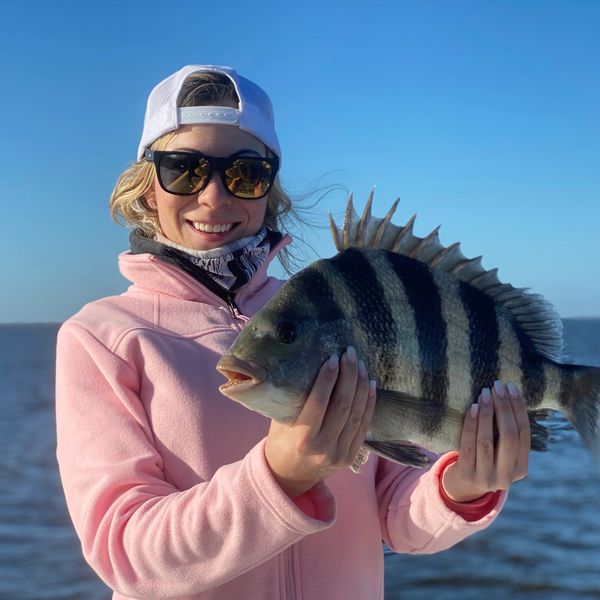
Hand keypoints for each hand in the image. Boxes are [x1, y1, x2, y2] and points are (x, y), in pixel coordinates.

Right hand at [264, 347, 376, 498]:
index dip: (328, 378)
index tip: (333, 357)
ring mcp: (340, 454)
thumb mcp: (281, 421)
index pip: (319, 402)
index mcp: (303, 439)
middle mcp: (323, 448)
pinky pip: (363, 426)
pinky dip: (369, 404)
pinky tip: (370, 385)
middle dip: (348, 376)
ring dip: (360, 386)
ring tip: (361, 365)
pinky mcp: (351, 456)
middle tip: (350, 354)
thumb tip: (308, 366)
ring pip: (356, 414)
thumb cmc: (280, 442)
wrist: (289, 477)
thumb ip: (296, 400)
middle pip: (342, 405)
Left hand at [442, 381, 530, 502]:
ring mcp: (486, 477)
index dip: (519, 409)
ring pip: (488, 440)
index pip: (524, 434)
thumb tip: (508, 394)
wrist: (460, 487)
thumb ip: (505, 434)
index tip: (512, 388)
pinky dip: (471, 424)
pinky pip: (469, 445)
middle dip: (505, 408)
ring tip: (484, 393)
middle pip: (509, 437)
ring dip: (488, 414)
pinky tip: (473, 408)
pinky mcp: (467, 474)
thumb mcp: (500, 452)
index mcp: (521, 469)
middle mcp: (507, 476)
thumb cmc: (483, 459)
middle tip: (497, 386)